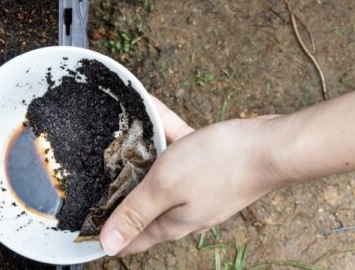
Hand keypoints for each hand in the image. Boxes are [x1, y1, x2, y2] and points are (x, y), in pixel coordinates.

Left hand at [99, 97, 281, 255]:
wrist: (271, 145)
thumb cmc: (219, 166)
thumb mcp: (165, 187)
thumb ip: (136, 213)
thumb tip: (109, 246)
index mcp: (172, 222)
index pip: (132, 239)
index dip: (107, 236)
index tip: (83, 228)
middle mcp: (184, 209)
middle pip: (143, 203)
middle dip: (119, 190)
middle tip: (94, 176)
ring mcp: (199, 186)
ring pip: (160, 170)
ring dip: (141, 153)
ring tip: (120, 135)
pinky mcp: (209, 164)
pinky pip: (177, 146)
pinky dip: (164, 130)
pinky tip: (152, 108)